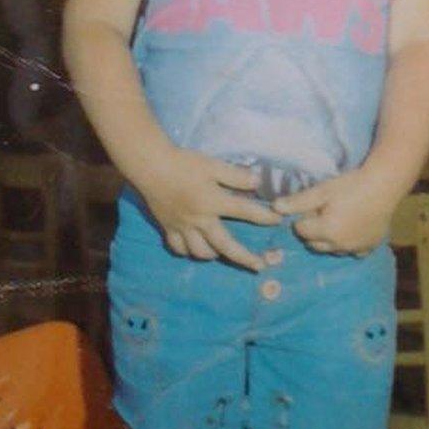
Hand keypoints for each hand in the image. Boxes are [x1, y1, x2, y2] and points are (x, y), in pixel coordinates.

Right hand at [138, 148, 279, 270]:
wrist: (150, 166)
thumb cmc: (183, 163)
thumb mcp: (212, 164)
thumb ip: (236, 175)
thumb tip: (258, 183)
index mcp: (213, 202)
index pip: (245, 212)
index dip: (264, 217)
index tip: (278, 221)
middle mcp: (200, 219)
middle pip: (226, 245)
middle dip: (245, 258)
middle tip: (260, 266)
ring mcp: (183, 227)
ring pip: (201, 251)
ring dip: (215, 254)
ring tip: (223, 253)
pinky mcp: (168, 228)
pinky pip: (179, 248)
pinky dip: (188, 251)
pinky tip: (194, 248)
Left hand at [271, 168, 395, 254]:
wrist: (384, 186)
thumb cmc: (351, 185)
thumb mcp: (322, 190)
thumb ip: (298, 202)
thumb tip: (274, 208)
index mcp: (325, 232)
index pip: (301, 231)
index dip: (302, 218)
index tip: (311, 206)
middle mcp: (339, 246)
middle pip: (314, 243)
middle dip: (312, 231)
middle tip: (322, 211)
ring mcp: (355, 248)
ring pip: (332, 249)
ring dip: (329, 239)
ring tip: (338, 218)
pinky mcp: (370, 247)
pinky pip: (353, 251)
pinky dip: (348, 244)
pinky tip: (352, 229)